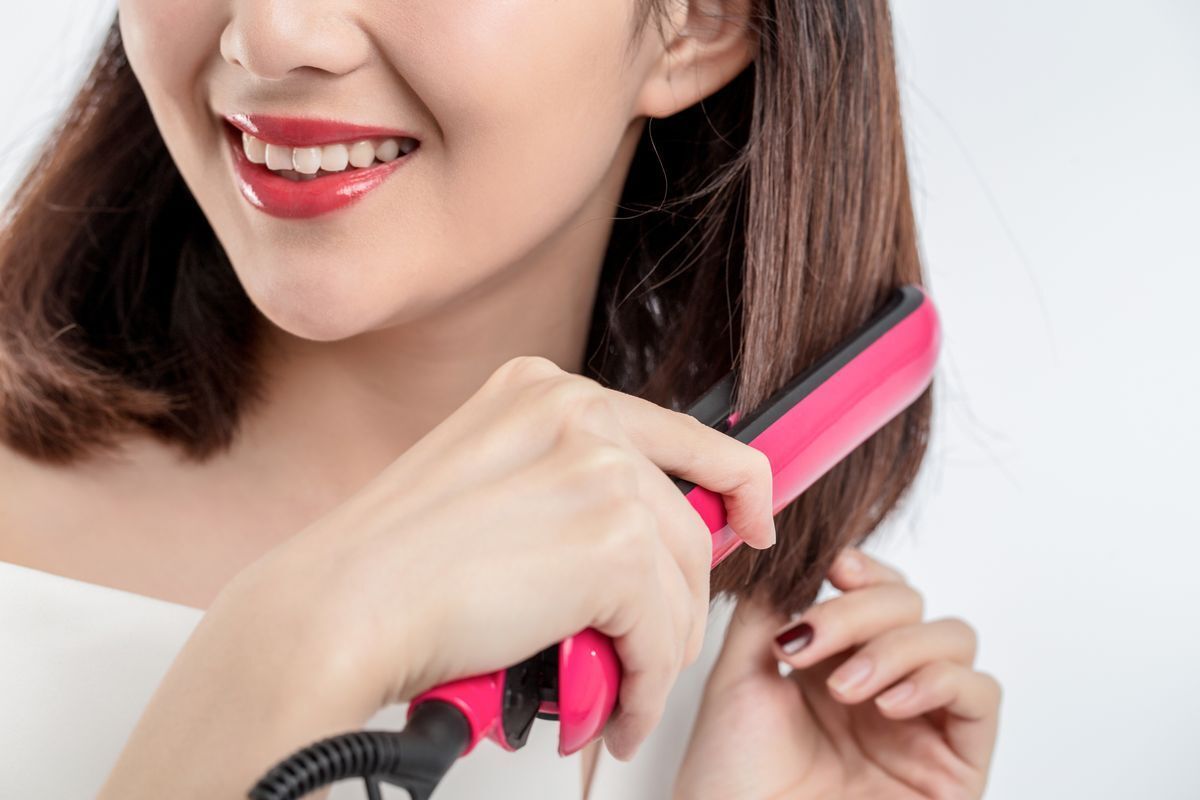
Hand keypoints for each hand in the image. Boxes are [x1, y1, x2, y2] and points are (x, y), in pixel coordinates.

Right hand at [99, 356, 776, 797]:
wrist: (334, 611)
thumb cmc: (391, 568)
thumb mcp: (490, 486)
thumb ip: (567, 486)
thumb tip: (649, 532)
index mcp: (544, 389)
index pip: (682, 432)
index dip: (733, 486)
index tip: (751, 521)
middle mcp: (576, 410)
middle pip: (687, 520)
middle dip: (677, 602)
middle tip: (646, 652)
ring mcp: (596, 470)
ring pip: (682, 581)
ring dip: (656, 651)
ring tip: (616, 690)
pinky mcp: (609, 544)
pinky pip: (664, 634)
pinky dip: (647, 686)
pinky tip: (614, 709)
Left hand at [673, 546, 1000, 799]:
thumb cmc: (732, 781)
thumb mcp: (740, 675)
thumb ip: (770, 607)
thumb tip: (794, 550)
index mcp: (833, 663)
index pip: (876, 589)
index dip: (864, 569)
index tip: (833, 567)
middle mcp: (882, 687)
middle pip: (912, 604)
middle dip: (861, 611)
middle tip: (808, 644)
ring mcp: (921, 725)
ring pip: (953, 638)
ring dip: (897, 646)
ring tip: (844, 688)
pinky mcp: (957, 766)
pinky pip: (981, 694)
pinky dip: (938, 681)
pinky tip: (888, 703)